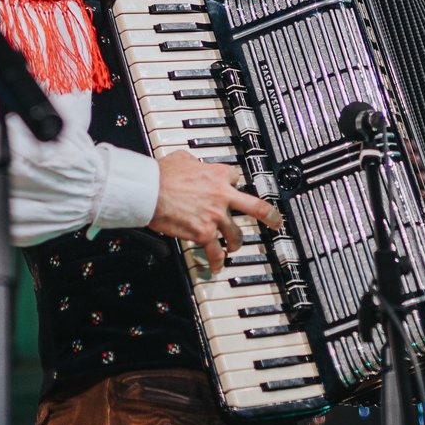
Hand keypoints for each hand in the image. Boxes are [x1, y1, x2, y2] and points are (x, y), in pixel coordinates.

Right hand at [150, 150, 282, 273]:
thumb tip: (191, 163)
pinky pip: (215, 251)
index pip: (235, 179)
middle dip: (269, 216)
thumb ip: (193, 162)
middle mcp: (222, 195)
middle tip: (275, 221)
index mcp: (218, 174)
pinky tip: (216, 265)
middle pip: (255, 207)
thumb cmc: (160, 175)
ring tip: (233, 247)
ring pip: (236, 234)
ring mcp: (216, 215)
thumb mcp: (182, 158)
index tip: (232, 191)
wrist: (149, 190)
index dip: (232, 186)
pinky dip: (216, 261)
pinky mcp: (204, 232)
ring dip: (236, 243)